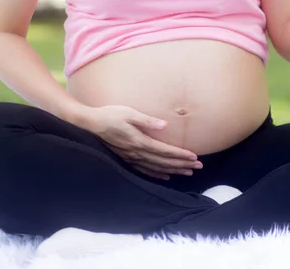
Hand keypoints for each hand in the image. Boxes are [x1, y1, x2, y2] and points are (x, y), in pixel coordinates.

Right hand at [79, 105, 201, 179]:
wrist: (91, 124)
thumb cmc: (111, 115)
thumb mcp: (129, 113)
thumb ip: (147, 120)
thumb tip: (165, 125)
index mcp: (140, 141)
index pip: (165, 151)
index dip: (181, 155)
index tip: (194, 157)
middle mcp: (137, 153)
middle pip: (164, 162)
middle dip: (182, 164)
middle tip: (198, 167)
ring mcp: (131, 158)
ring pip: (156, 168)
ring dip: (173, 170)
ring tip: (187, 172)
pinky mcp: (126, 159)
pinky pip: (145, 170)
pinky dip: (157, 174)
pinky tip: (166, 176)